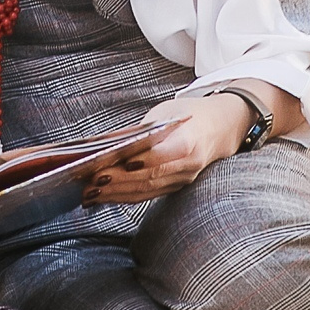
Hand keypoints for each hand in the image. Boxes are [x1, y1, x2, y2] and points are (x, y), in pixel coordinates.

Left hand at [84, 93, 254, 204]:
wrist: (221, 128)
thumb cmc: (188, 115)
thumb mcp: (164, 113)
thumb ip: (137, 130)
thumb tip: (103, 143)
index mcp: (188, 142)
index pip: (158, 156)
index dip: (132, 164)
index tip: (108, 166)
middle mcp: (188, 166)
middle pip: (148, 178)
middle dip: (116, 183)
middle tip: (88, 184)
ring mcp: (183, 180)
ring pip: (146, 191)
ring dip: (115, 195)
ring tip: (90, 195)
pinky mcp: (176, 187)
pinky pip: (148, 195)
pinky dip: (124, 197)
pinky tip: (104, 197)